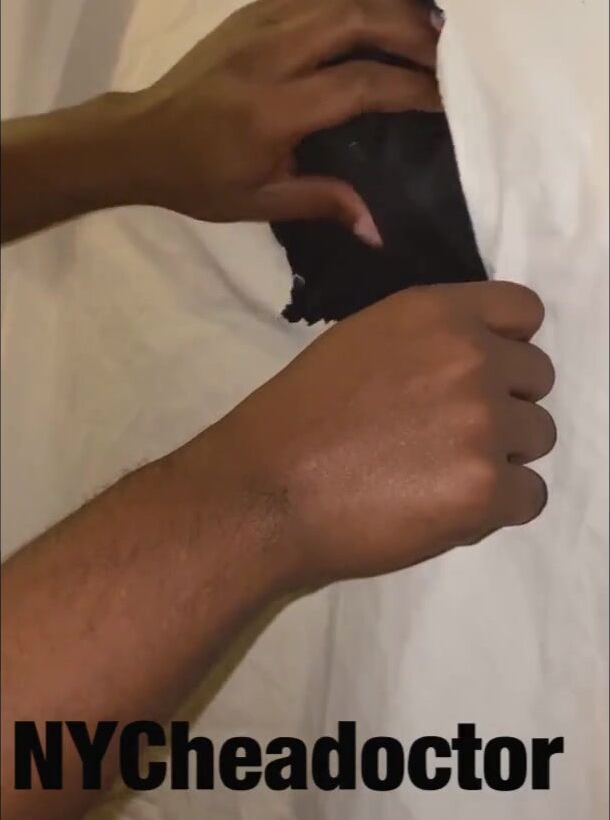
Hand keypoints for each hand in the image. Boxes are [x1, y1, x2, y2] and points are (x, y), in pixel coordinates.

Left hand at [127, 0, 440, 242]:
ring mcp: (258, 25)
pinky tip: (385, 5)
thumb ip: (323, 202)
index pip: (357, 84)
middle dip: (411, 29)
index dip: (410, 88)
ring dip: (390, 1)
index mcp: (271, 111)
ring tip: (428, 24)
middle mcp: (268, 57)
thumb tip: (379, 229)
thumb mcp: (259, 203)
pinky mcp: (251, 11)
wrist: (139, 138)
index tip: (447, 99)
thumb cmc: (199, 179)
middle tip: (449, 52)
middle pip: (355, 18)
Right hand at [215, 281, 555, 587]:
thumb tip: (474, 360)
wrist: (267, 492)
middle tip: (452, 434)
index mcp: (436, 313)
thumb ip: (427, 342)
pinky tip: (445, 508)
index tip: (485, 372)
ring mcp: (484, 423)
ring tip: (441, 475)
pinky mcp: (488, 488)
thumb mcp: (361, 343)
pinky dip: (497, 508)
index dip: (509, 344)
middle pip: (538, 377)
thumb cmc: (299, 418)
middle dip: (506, 404)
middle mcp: (471, 357)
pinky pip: (530, 496)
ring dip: (502, 457)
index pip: (524, 310)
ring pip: (539, 437)